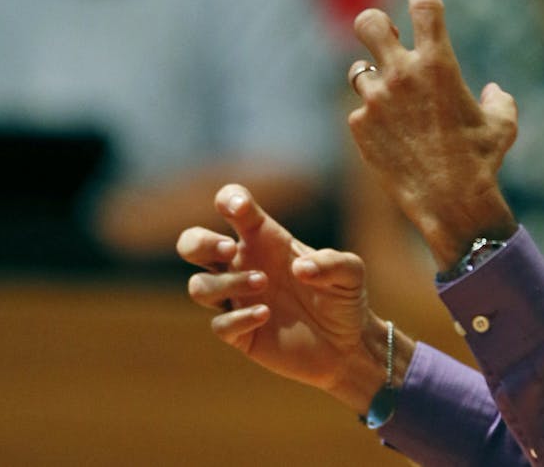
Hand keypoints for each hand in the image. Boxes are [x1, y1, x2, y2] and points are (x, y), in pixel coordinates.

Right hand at [177, 184, 391, 410]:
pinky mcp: (240, 334)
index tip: (238, 207)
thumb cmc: (344, 298)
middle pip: (192, 244)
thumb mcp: (351, 273)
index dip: (229, 199)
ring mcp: (238, 300)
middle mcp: (244, 266)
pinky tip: (266, 314)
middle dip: (200, 242)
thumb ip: (332, 263)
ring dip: (226, 282)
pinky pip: (220, 324)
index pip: (234, 208)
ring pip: (199, 286)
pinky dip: (239, 318)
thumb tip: (300, 268)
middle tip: (231, 249)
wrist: (347, 345)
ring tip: (262, 283)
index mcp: (266, 240)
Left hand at [347, 0, 518, 266]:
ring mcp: (377, 100)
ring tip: (393, 100)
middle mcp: (402, 75)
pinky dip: (374, 119)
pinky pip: (361, 112)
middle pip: (368, 22)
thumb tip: (491, 92)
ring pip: (358, 70)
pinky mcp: (360, 127)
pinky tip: (394, 139)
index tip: (424, 5)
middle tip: (389, 39)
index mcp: (439, 63)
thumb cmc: (482, 160)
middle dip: (375, 23)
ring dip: (374, 79)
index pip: (424, 4)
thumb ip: (499, 101)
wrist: (450, 202)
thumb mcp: (503, 125)